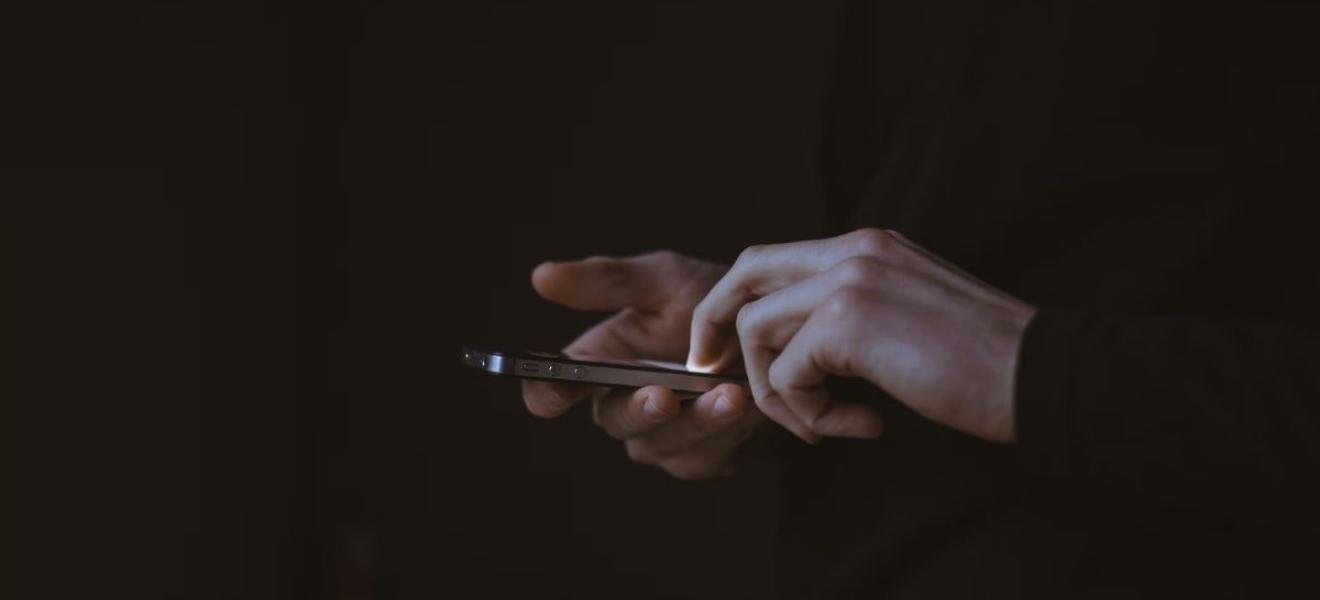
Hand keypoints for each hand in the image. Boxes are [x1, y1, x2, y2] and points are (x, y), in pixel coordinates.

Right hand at [522, 251, 769, 478]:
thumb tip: (541, 276)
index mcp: (599, 364)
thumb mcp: (664, 279)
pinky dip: (728, 432)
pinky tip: (750, 405)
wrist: (779, 331)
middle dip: (639, 410)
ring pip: (662, 445)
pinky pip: (706, 457)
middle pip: (613, 422)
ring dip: (697, 422)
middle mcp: (624, 406)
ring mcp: (663, 438)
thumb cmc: (713, 301)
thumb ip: (607, 281)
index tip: (558, 388)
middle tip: (664, 396)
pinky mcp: (704, 458)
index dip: (547, 393)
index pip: (551, 391)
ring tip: (730, 394)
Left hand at [687, 229, 1036, 443]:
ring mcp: (849, 280)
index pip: (771, 259)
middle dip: (715, 325)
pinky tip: (860, 426)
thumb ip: (851, 315)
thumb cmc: (984, 363)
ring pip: (756, 329)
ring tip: (822, 424)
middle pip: (744, 273)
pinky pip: (788, 374)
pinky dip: (809, 414)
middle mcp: (852, 250)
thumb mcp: (907, 317)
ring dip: (776, 391)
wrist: (1041, 375)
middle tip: (711, 373)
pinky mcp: (849, 322)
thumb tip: (796, 350)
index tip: (725, 350)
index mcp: (867, 246)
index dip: (736, 304)